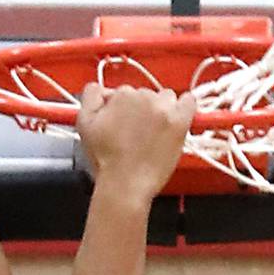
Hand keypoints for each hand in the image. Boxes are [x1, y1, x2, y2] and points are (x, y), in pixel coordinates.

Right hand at [76, 83, 197, 200]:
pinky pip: (189, 102)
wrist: (125, 185)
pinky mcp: (180, 123)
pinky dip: (185, 106)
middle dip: (143, 111)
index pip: (126, 93)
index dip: (124, 110)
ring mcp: (164, 110)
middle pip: (147, 95)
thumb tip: (101, 88)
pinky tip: (179, 117)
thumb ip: (91, 97)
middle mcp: (144, 97)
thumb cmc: (106, 161)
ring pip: (167, 98)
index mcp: (122, 94)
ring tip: (155, 132)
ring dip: (163, 110)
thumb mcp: (84, 123)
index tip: (124, 124)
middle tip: (138, 133)